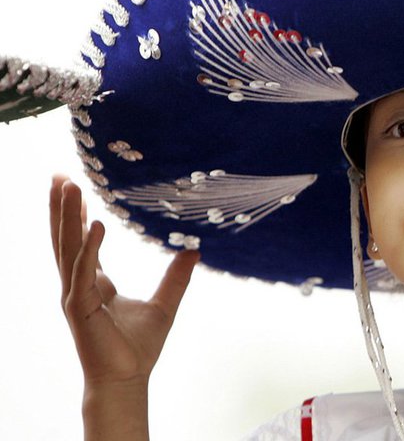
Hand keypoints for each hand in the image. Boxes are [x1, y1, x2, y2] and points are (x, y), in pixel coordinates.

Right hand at [51, 174, 199, 387]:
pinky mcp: (80, 308)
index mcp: (95, 282)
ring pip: (68, 248)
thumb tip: (195, 251)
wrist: (129, 378)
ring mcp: (76, 295)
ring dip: (66, 217)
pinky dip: (88, 248)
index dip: (77, 215)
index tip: (74, 186)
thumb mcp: (165, 303)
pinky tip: (94, 225)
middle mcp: (80, 284)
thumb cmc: (139, 347)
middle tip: (59, 174)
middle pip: (66, 238)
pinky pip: (83, 271)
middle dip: (62, 207)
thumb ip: (176, 276)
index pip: (82, 240)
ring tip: (68, 186)